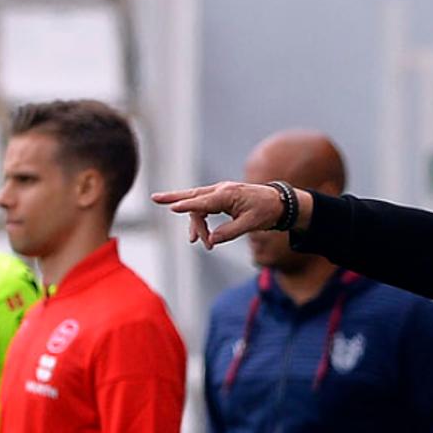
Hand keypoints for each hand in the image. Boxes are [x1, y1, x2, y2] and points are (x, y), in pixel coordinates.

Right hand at [152, 181, 296, 250]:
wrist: (278, 202)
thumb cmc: (266, 211)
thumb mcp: (251, 224)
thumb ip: (230, 232)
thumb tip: (212, 240)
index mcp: (228, 194)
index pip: (202, 200)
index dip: (186, 205)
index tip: (171, 207)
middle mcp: (221, 190)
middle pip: (193, 196)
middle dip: (174, 198)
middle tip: (154, 199)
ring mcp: (221, 193)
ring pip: (197, 204)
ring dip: (195, 224)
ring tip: (195, 242)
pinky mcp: (222, 198)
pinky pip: (204, 206)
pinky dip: (199, 220)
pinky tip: (197, 234)